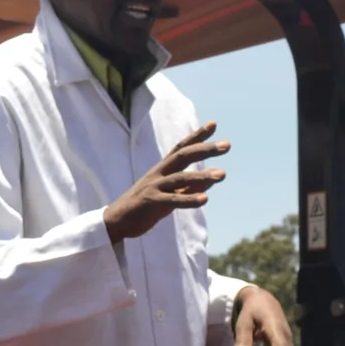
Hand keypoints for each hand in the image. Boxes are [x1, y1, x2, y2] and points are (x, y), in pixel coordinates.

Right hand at [104, 123, 229, 241]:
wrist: (117, 221)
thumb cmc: (146, 206)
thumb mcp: (171, 194)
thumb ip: (190, 186)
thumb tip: (211, 178)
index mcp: (163, 169)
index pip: (182, 148)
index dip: (197, 136)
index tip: (213, 124)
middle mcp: (159, 173)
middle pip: (184, 156)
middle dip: (205, 149)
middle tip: (227, 145)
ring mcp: (154, 186)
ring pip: (180, 177)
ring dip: (202, 175)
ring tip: (222, 174)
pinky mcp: (151, 202)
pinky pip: (172, 199)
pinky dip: (189, 199)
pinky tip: (205, 200)